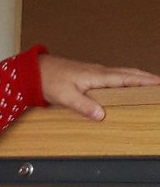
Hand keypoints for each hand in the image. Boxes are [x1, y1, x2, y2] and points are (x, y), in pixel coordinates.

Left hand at [38, 55, 159, 120]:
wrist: (38, 71)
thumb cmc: (51, 81)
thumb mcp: (66, 96)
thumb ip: (84, 106)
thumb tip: (101, 115)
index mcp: (98, 76)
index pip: (127, 78)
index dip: (144, 81)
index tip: (159, 84)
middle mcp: (100, 72)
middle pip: (130, 74)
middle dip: (147, 79)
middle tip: (159, 85)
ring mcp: (96, 73)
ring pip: (123, 74)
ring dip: (138, 78)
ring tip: (150, 85)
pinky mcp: (91, 76)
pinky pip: (114, 77)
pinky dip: (126, 79)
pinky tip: (126, 85)